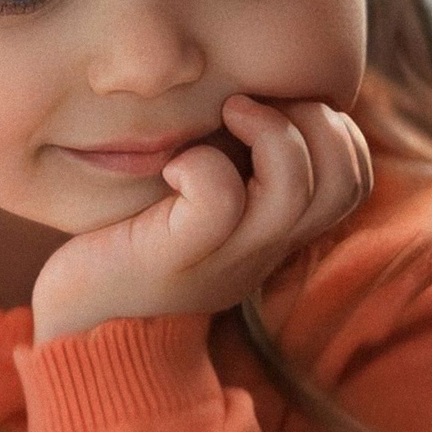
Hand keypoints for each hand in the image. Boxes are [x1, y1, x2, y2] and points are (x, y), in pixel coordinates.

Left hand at [30, 96, 370, 342]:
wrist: (77, 335)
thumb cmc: (130, 252)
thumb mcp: (194, 207)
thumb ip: (228, 167)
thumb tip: (243, 96)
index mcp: (273, 235)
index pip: (353, 182)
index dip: (338, 131)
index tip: (279, 107)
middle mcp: (262, 250)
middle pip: (343, 181)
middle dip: (316, 120)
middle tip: (253, 104)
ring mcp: (223, 257)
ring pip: (293, 188)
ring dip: (268, 130)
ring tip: (226, 113)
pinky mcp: (174, 257)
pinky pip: (220, 200)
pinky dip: (203, 165)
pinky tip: (172, 166)